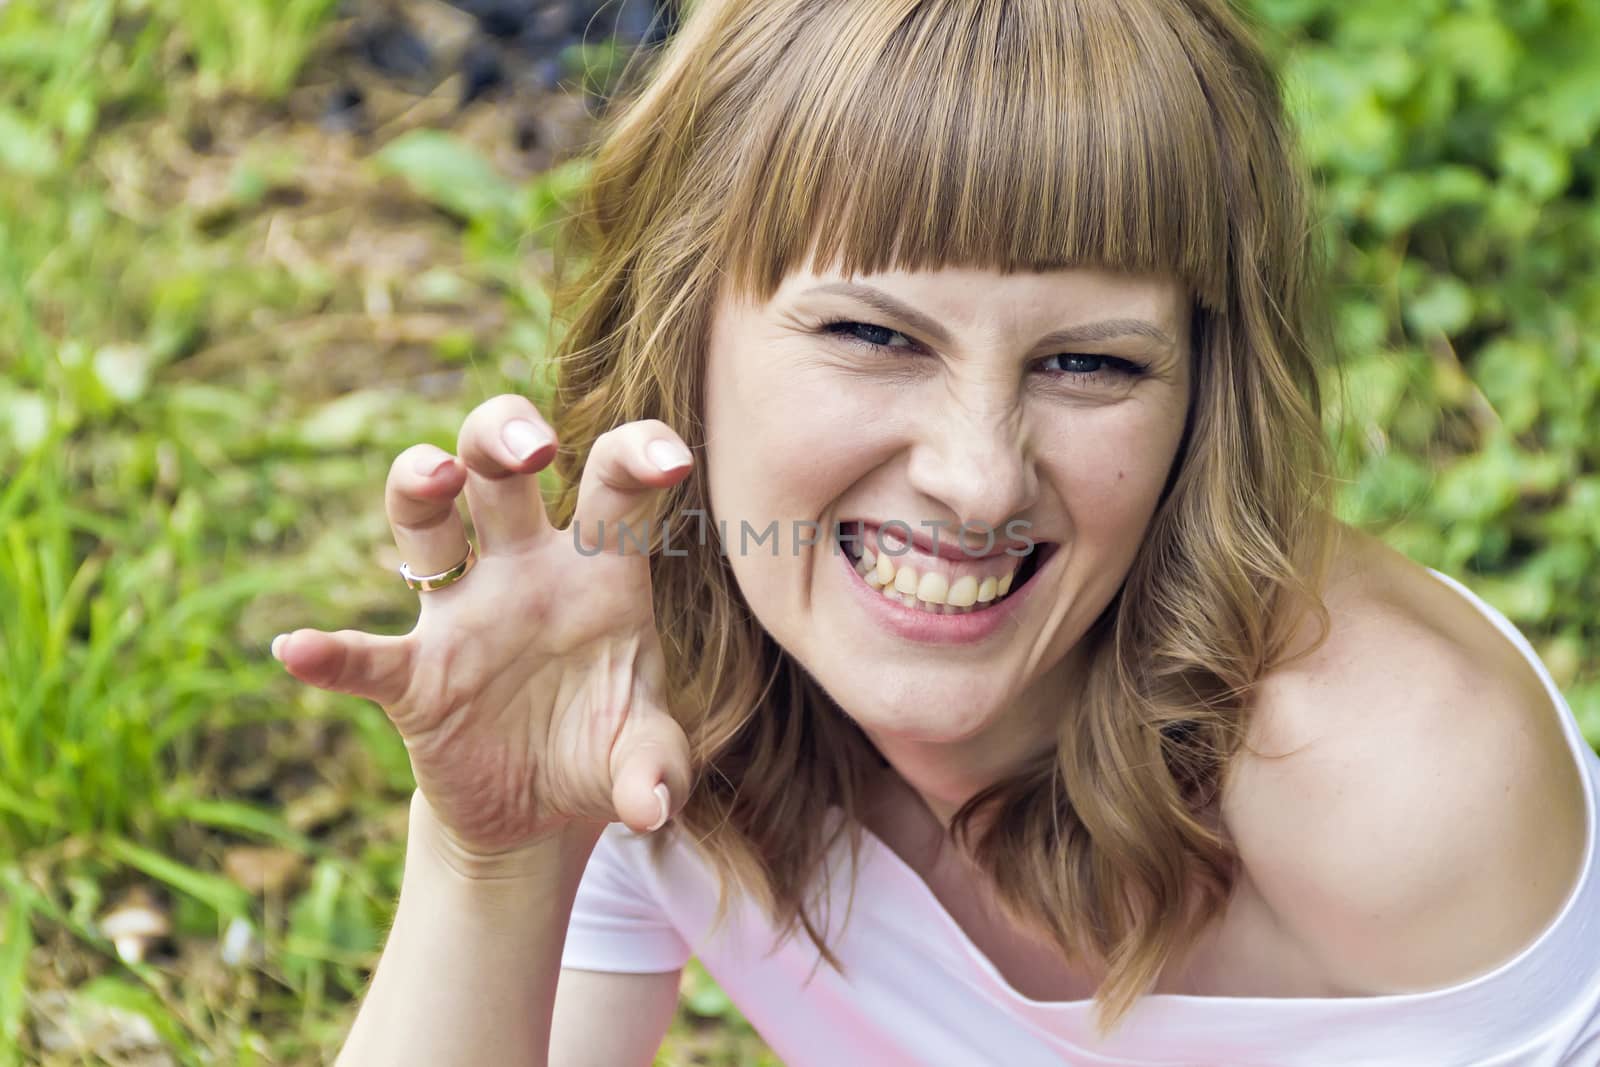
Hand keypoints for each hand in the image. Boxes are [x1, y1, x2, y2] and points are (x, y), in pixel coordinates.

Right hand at [272, 395, 694, 862]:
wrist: (542, 813)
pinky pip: (366, 656)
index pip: (615, 485)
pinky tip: (299, 650)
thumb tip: (651, 808)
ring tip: (437, 475)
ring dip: (420, 483)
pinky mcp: (415, 677)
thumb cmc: (604, 750)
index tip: (672, 462)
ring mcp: (464, 615)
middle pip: (500, 467)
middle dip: (507, 433)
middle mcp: (525, 570)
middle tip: (534, 449)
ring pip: (425, 519)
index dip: (639, 454)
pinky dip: (331, 653)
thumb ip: (658, 769)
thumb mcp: (645, 758)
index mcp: (598, 572)